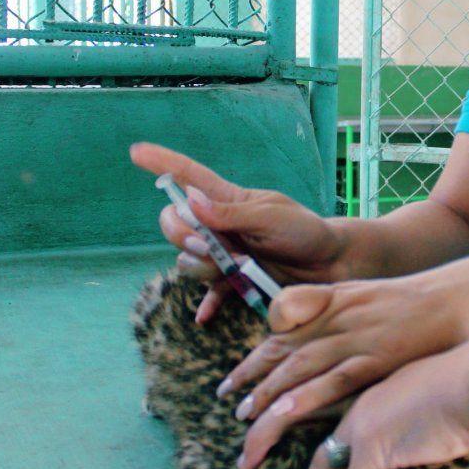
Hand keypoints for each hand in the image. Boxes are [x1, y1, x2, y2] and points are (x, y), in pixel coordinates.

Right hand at [130, 142, 349, 321]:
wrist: (331, 265)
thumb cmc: (306, 232)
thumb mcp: (272, 217)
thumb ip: (233, 213)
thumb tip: (192, 201)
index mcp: (229, 201)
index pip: (190, 176)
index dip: (162, 163)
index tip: (136, 152)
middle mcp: (220, 226)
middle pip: (176, 227)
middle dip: (184, 237)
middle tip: (215, 246)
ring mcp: (225, 255)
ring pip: (187, 262)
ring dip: (207, 267)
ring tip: (243, 267)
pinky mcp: (235, 282)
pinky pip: (208, 293)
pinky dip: (207, 303)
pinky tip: (205, 317)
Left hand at [229, 256, 468, 468]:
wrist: (468, 295)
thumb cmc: (432, 300)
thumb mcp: (377, 296)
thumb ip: (343, 310)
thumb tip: (316, 335)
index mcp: (340, 300)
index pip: (285, 325)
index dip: (259, 354)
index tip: (237, 378)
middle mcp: (340, 317)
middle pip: (284, 349)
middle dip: (251, 379)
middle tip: (229, 404)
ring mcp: (357, 337)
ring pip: (298, 368)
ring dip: (267, 398)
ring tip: (245, 426)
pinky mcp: (376, 358)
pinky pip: (333, 380)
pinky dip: (303, 398)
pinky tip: (281, 417)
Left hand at [309, 336, 468, 468]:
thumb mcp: (439, 388)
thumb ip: (431, 408)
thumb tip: (453, 426)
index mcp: (380, 392)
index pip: (350, 425)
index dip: (349, 452)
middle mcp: (362, 408)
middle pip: (328, 446)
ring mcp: (361, 429)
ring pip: (326, 468)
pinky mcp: (370, 453)